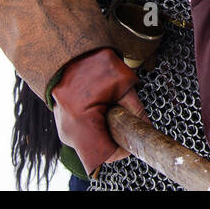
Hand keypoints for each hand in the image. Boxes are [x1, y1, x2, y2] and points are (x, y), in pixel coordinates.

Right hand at [51, 47, 147, 176]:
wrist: (66, 54)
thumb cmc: (92, 63)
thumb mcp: (122, 82)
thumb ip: (135, 108)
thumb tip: (146, 127)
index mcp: (81, 122)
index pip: (107, 154)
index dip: (123, 148)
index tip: (131, 136)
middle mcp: (68, 132)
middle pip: (100, 152)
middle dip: (115, 138)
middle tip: (121, 117)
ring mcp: (64, 131)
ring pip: (93, 145)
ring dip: (106, 132)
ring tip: (108, 109)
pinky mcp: (64, 127)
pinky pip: (86, 136)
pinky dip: (97, 127)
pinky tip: (100, 109)